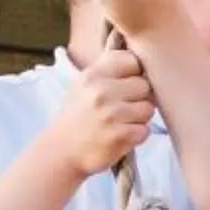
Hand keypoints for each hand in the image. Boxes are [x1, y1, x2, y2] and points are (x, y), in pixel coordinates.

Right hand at [47, 46, 154, 174]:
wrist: (60, 152)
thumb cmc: (77, 116)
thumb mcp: (84, 85)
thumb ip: (109, 70)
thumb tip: (144, 56)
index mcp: (93, 75)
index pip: (132, 61)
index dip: (135, 73)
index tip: (126, 85)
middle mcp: (101, 91)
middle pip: (145, 85)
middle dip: (140, 98)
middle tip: (124, 108)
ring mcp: (111, 114)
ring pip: (148, 108)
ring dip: (140, 118)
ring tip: (122, 123)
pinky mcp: (119, 136)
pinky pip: (145, 130)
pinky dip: (137, 135)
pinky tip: (121, 136)